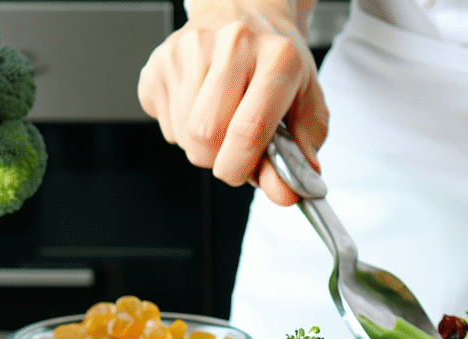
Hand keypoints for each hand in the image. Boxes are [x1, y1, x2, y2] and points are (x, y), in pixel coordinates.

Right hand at [137, 1, 326, 204]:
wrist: (244, 12)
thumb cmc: (275, 61)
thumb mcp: (307, 100)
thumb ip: (303, 150)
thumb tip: (286, 191)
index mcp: (277, 57)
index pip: (248, 130)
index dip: (243, 167)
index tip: (246, 175)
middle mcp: (233, 46)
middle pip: (205, 137)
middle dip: (219, 160)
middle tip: (234, 149)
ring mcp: (190, 49)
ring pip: (183, 134)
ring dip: (202, 145)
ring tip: (221, 120)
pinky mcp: (160, 59)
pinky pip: (162, 121)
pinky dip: (180, 128)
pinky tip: (199, 105)